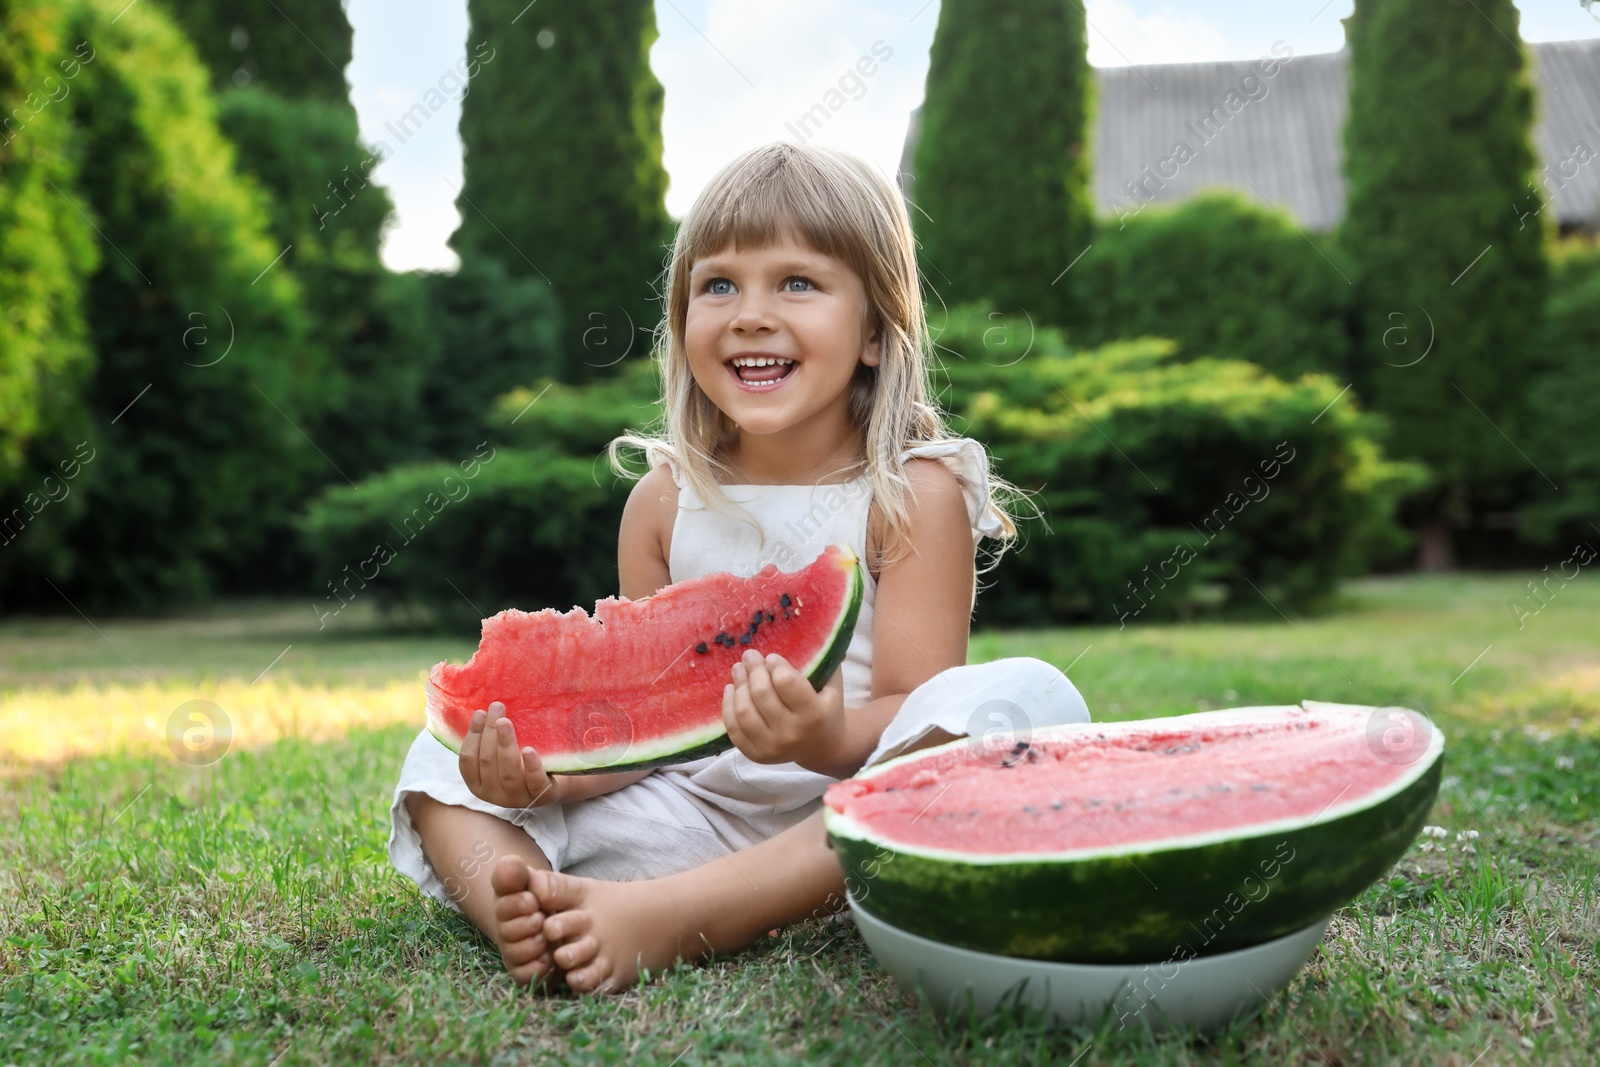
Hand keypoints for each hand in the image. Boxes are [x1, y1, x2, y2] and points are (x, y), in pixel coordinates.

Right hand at [458, 701, 567, 807]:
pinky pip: (534, 782)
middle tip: (497, 707)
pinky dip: (531, 765)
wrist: (552, 785)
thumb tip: (480, 710)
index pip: (468, 760)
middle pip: (487, 762)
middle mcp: (494, 795)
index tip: (480, 712)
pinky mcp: (541, 796)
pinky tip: (529, 750)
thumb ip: (488, 741)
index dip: (472, 736)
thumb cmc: (519, 765)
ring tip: (505, 722)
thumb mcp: (499, 757)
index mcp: (478, 784)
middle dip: (490, 732)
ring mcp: (517, 798)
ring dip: (505, 744)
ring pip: (508, 772)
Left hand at [723, 648, 846, 768]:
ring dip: (738, 685)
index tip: (771, 657)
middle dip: (753, 669)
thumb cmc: (826, 707)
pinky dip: (728, 706)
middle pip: (761, 694)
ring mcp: (772, 748)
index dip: (775, 665)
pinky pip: (734, 729)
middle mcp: (792, 734)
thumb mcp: (833, 683)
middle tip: (749, 655)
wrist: (824, 747)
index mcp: (814, 714)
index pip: (786, 682)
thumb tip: (815, 626)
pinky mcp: (756, 756)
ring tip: (738, 669)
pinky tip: (730, 690)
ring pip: (744, 711)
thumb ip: (825, 658)